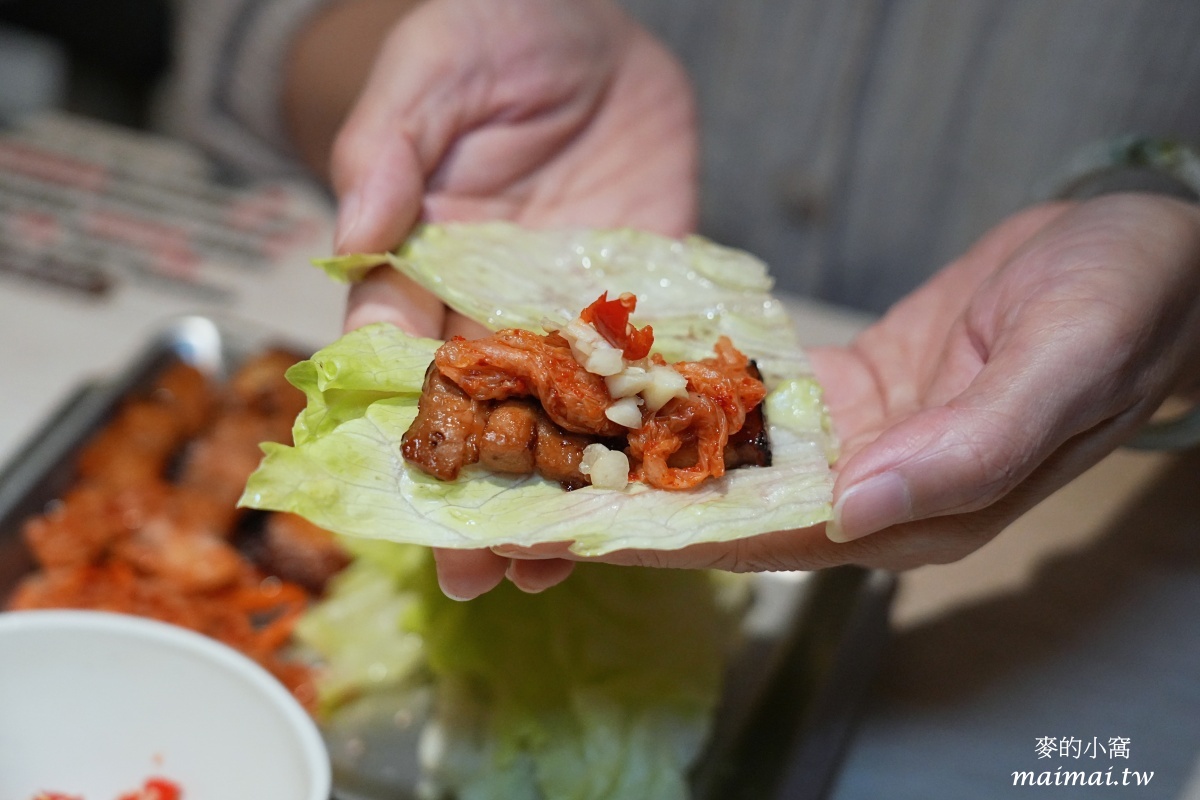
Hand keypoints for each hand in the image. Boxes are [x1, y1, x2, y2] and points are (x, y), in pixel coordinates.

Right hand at [285, 0, 696, 595]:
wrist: (594, 38)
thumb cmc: (495, 35)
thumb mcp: (435, 71)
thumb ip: (392, 147)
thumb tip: (355, 229)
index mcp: (420, 262)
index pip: (394, 354)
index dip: (395, 423)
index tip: (402, 491)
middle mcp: (488, 305)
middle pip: (473, 413)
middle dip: (473, 493)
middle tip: (476, 573)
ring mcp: (567, 316)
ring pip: (554, 420)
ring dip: (553, 494)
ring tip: (549, 570)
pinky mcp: (639, 310)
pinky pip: (639, 382)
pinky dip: (639, 443)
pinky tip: (644, 502)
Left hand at [471, 194, 1199, 591]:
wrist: (1144, 258)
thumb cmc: (1122, 305)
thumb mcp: (1063, 363)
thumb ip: (968, 444)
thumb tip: (859, 504)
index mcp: (924, 509)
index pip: (774, 539)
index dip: (675, 541)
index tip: (582, 533)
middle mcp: (878, 494)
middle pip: (731, 515)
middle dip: (633, 513)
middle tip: (529, 501)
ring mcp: (860, 449)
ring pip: (733, 468)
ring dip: (645, 464)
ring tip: (551, 454)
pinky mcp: (850, 399)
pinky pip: (758, 411)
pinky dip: (691, 408)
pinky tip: (625, 397)